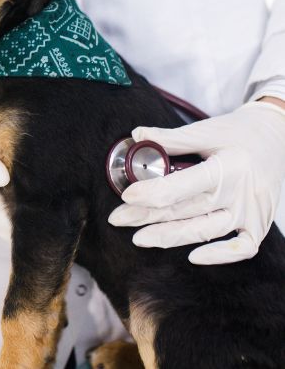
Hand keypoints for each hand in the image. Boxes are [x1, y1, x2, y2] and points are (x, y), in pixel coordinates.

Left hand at [108, 101, 284, 263]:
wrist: (277, 135)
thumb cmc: (238, 132)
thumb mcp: (205, 130)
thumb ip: (170, 138)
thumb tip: (136, 135)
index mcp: (226, 167)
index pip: (179, 188)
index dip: (149, 194)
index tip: (126, 196)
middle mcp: (240, 194)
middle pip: (185, 212)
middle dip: (146, 217)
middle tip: (118, 219)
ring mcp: (252, 213)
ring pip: (205, 232)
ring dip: (169, 237)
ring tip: (139, 238)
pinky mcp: (259, 224)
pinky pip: (241, 249)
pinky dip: (219, 256)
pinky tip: (191, 255)